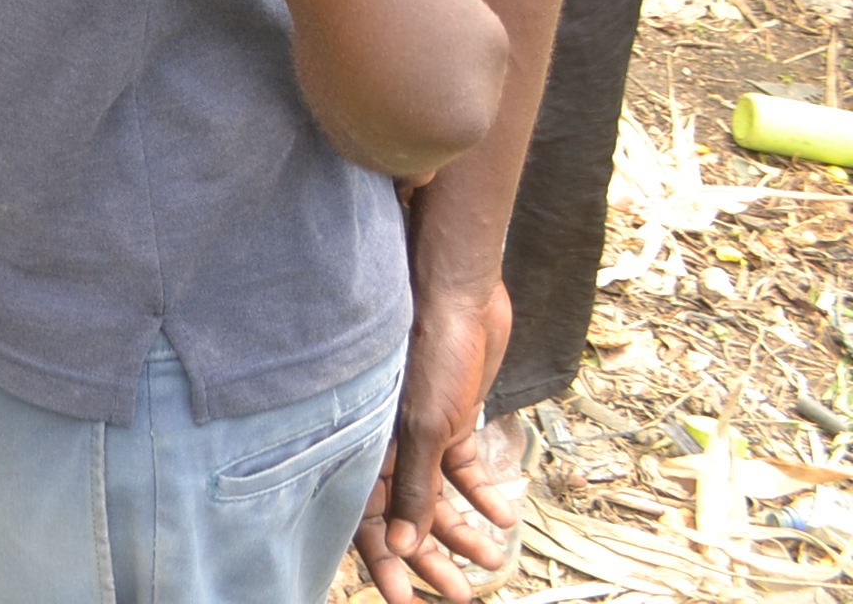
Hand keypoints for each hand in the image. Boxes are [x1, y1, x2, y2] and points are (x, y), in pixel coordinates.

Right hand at [350, 282, 518, 603]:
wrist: (460, 296)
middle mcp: (386, 443)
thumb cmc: (431, 350)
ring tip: (493, 558)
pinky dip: (483, 493)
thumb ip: (415, 489)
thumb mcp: (425, 427)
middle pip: (406, 517)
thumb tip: (405, 549)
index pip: (367, 520)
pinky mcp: (451, 418)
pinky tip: (504, 513)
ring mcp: (420, 431)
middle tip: (461, 591)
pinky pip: (463, 469)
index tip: (408, 600)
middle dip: (433, 558)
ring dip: (465, 530)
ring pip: (439, 497)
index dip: (384, 564)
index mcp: (367, 445)